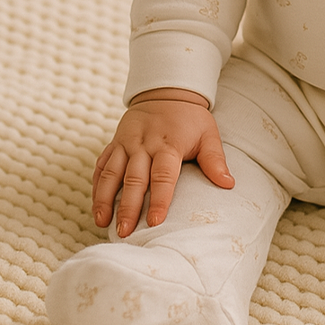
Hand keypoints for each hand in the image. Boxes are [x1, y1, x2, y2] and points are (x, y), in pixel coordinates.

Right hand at [92, 89, 233, 236]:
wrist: (166, 92)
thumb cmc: (190, 118)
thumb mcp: (208, 133)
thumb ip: (215, 160)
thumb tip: (228, 184)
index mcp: (169, 144)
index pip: (163, 175)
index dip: (159, 199)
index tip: (154, 222)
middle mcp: (144, 144)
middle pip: (134, 178)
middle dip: (127, 207)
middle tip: (124, 233)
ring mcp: (126, 143)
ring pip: (111, 173)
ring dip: (105, 199)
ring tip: (102, 223)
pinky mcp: (114, 143)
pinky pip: (101, 165)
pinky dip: (96, 186)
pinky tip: (95, 206)